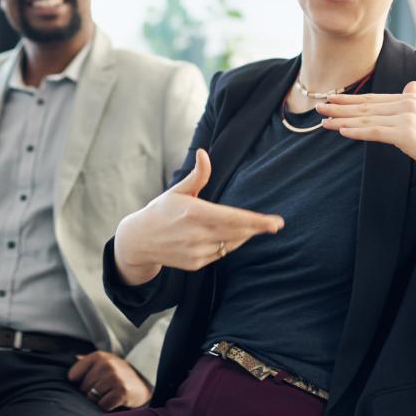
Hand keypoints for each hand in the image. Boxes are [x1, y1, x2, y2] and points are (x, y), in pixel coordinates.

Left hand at [67, 351, 151, 410]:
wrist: (144, 385)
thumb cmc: (119, 376)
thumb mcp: (104, 363)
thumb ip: (87, 362)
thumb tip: (71, 359)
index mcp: (99, 356)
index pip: (73, 375)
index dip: (80, 382)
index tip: (93, 381)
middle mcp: (106, 364)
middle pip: (82, 388)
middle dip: (91, 392)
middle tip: (106, 388)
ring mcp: (114, 377)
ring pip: (91, 397)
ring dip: (99, 399)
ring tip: (111, 393)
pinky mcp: (121, 391)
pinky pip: (102, 405)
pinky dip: (108, 407)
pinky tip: (116, 400)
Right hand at [114, 148, 284, 284]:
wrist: (138, 241)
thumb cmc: (161, 210)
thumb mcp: (177, 190)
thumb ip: (197, 175)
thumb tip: (203, 152)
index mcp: (193, 213)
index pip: (232, 218)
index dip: (255, 221)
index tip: (275, 222)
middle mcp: (196, 234)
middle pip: (237, 232)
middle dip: (258, 228)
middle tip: (276, 224)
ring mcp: (196, 251)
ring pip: (231, 243)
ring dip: (243, 234)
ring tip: (249, 226)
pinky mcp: (196, 263)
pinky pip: (221, 253)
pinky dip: (228, 243)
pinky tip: (226, 235)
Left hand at [318, 81, 415, 191]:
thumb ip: (415, 101)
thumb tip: (412, 85)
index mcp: (408, 99)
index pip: (373, 99)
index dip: (350, 100)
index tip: (331, 99)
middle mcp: (407, 104)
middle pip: (366, 107)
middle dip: (340, 108)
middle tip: (319, 107)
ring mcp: (406, 118)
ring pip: (367, 119)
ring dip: (343, 120)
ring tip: (324, 121)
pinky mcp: (406, 134)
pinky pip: (376, 132)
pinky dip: (358, 131)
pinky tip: (342, 131)